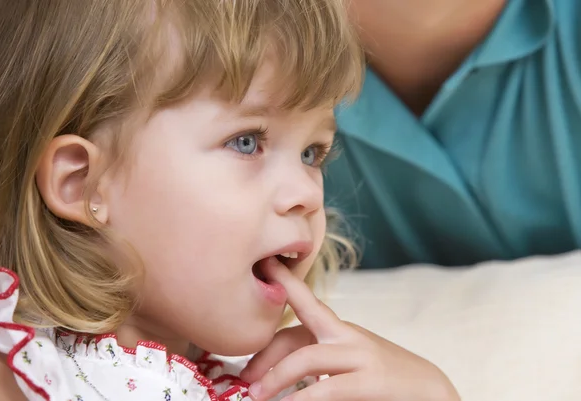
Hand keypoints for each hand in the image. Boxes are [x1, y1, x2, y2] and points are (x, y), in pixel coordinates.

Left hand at [240, 266, 459, 400]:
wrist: (436, 393)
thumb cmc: (387, 379)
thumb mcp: (351, 363)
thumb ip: (322, 361)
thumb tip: (280, 375)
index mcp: (342, 331)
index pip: (305, 306)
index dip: (284, 286)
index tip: (265, 267)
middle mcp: (348, 337)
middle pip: (296, 334)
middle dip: (265, 354)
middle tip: (244, 377)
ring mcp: (361, 356)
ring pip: (307, 357)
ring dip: (276, 377)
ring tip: (256, 396)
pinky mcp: (372, 381)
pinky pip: (327, 388)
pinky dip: (302, 398)